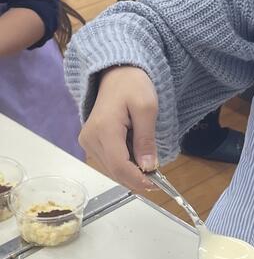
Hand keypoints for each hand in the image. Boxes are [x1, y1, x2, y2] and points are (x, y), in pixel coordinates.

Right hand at [78, 66, 158, 192]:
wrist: (116, 74)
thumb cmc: (133, 86)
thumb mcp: (147, 108)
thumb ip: (146, 139)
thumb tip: (148, 167)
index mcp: (103, 130)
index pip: (119, 166)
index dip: (138, 179)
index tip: (156, 184)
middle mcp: (90, 139)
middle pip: (114, 171)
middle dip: (136, 178)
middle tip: (158, 178)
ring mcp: (88, 141)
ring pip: (112, 169)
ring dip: (131, 171)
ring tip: (149, 161)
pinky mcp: (91, 142)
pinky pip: (110, 161)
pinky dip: (125, 163)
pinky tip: (137, 154)